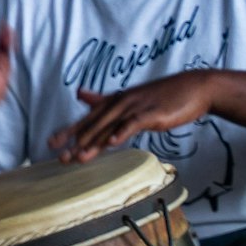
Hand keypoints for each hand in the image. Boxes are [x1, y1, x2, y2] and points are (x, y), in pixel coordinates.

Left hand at [48, 72, 217, 162]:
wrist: (195, 87)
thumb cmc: (162, 96)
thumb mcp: (130, 97)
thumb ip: (103, 99)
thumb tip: (80, 94)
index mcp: (114, 102)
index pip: (87, 120)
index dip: (69, 132)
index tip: (51, 143)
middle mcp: (120, 104)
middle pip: (94, 126)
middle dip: (76, 142)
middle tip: (60, 157)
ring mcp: (135, 108)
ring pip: (109, 127)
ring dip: (94, 143)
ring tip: (78, 157)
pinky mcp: (151, 113)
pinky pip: (133, 124)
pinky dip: (122, 132)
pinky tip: (113, 143)